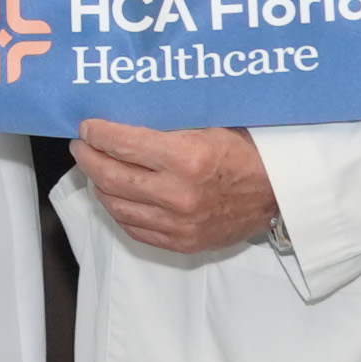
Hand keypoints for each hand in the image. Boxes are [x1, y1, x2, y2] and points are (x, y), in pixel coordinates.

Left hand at [74, 119, 276, 256]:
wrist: (279, 194)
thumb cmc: (247, 152)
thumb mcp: (209, 125)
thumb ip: (167, 127)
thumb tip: (124, 119)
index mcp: (186, 158)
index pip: (122, 145)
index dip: (97, 134)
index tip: (86, 127)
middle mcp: (178, 194)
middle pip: (111, 177)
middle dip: (89, 158)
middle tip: (81, 146)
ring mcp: (179, 224)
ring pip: (117, 206)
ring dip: (99, 185)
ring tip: (95, 170)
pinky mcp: (182, 243)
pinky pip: (135, 229)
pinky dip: (118, 211)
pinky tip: (115, 196)